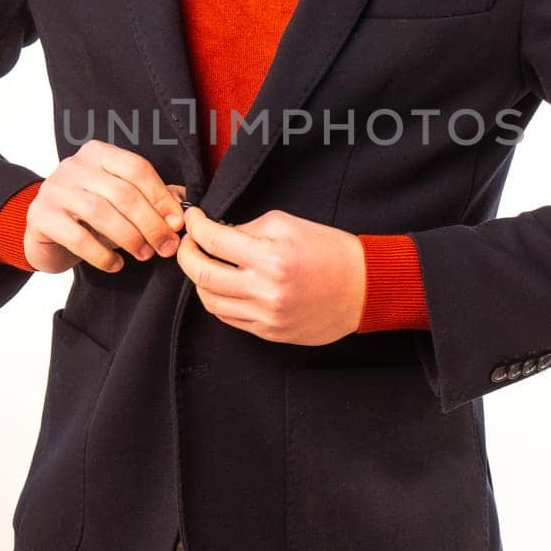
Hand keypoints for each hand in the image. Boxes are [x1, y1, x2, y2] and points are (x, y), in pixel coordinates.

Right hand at [21, 139, 185, 274]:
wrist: (45, 233)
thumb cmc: (88, 215)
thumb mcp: (119, 201)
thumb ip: (150, 198)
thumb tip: (183, 205)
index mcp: (98, 154)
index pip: (137, 169)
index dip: (160, 197)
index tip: (177, 223)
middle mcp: (74, 166)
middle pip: (122, 192)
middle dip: (150, 223)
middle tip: (166, 246)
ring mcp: (54, 189)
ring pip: (101, 212)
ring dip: (130, 238)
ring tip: (144, 254)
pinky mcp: (41, 216)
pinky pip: (77, 237)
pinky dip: (101, 254)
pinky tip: (115, 264)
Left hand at [175, 205, 365, 345]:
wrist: (364, 288)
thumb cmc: (331, 251)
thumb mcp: (289, 225)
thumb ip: (248, 228)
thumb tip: (218, 233)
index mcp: (271, 258)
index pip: (213, 241)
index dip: (195, 226)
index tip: (193, 219)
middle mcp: (265, 290)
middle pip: (201, 275)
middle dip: (187, 254)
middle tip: (188, 242)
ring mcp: (266, 316)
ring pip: (210, 301)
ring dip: (199, 280)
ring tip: (205, 264)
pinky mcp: (269, 332)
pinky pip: (229, 318)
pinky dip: (218, 300)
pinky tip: (223, 286)